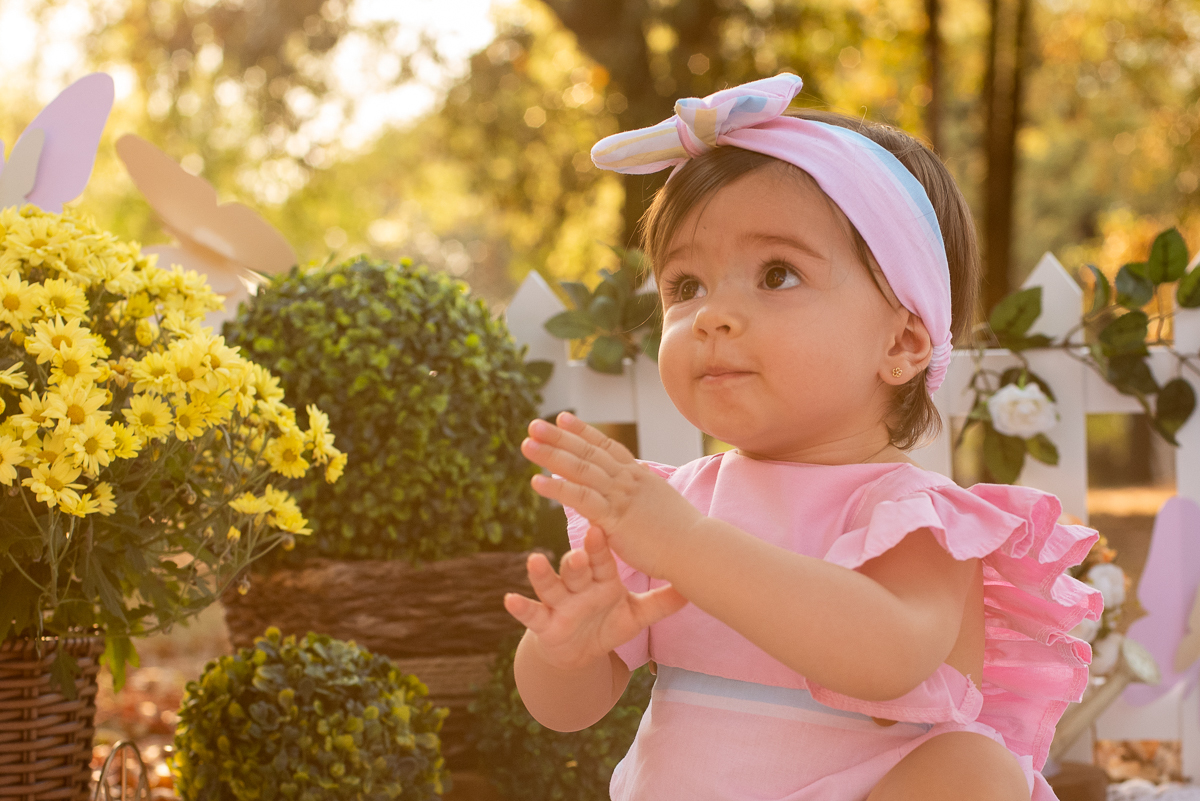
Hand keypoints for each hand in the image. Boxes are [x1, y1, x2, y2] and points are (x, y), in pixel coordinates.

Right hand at [503, 524, 686, 670]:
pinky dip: (520, 608)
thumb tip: (694, 587)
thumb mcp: (637, 615)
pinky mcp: (543, 622)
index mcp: (602, 578)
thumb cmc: (607, 622)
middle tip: (578, 548)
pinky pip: (531, 614)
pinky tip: (508, 599)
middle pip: (576, 568)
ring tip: (535, 560)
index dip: (600, 545)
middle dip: (576, 559)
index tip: (601, 526)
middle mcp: (579, 585)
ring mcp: (559, 603)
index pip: (602, 558)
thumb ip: (662, 602)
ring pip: (551, 585)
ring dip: (543, 574)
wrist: (579, 649)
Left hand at [520, 412, 703, 577]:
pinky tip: (536, 482)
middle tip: (533, 425)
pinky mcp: (614, 518)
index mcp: (638, 476)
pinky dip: (557, 488)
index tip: (563, 418)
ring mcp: (620, 496)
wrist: (696, 549)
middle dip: (559, 437)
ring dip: (551, 455)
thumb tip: (629, 495)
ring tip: (527, 444)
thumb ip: (640, 496)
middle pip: (588, 452)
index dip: (583, 431)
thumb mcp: (659, 505)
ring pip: (580, 469)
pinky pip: (580, 499)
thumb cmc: (683, 535)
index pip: (607, 446)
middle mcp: (628, 480)